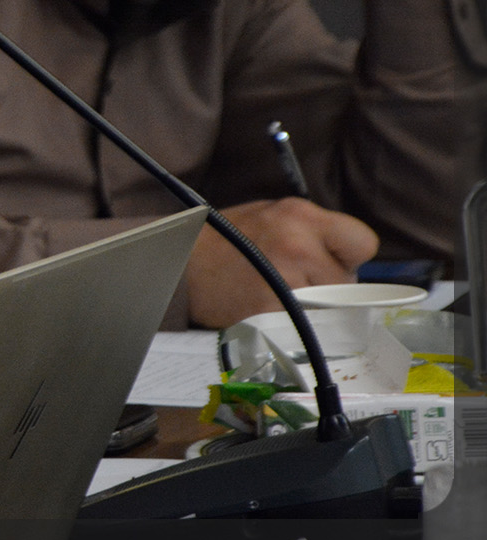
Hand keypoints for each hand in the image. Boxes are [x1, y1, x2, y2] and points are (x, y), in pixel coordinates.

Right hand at [185, 198, 379, 328]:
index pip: (363, 242)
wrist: (176, 263)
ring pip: (328, 307)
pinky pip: (302, 324)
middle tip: (294, 281)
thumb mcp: (271, 216)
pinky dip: (289, 322)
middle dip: (328, 285)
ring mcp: (286, 280)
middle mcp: (298, 245)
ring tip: (275, 294)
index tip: (328, 262)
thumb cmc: (222, 240)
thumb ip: (310, 231)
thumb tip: (344, 258)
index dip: (347, 255)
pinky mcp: (273, 311)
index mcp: (300, 215)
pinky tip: (264, 308)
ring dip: (311, 306)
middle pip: (347, 280)